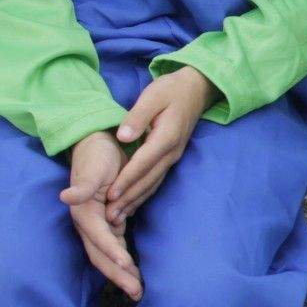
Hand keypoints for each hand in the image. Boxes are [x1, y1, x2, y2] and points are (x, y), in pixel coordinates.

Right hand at [58, 131, 140, 298]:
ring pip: (109, 256)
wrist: (98, 146)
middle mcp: (88, 224)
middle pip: (102, 255)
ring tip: (137, 290)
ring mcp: (98, 225)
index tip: (128, 266)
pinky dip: (123, 260)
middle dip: (118, 274)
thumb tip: (65, 198)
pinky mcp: (109, 222)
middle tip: (137, 293)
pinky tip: (133, 272)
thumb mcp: (91, 169)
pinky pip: (115, 246)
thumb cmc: (96, 156)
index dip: (113, 252)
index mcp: (84, 213)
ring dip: (122, 273)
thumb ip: (81, 187)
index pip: (100, 238)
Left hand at [105, 67, 217, 225]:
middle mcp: (171, 152)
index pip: (143, 163)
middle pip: (148, 180)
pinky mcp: (171, 158)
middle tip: (109, 217)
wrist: (196, 89)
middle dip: (128, 199)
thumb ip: (137, 116)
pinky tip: (132, 204)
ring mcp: (173, 157)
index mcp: (166, 137)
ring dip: (135, 201)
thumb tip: (123, 137)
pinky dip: (143, 194)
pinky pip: (156, 180)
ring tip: (118, 217)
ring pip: (153, 183)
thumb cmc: (172, 90)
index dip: (126, 180)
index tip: (110, 195)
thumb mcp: (153, 96)